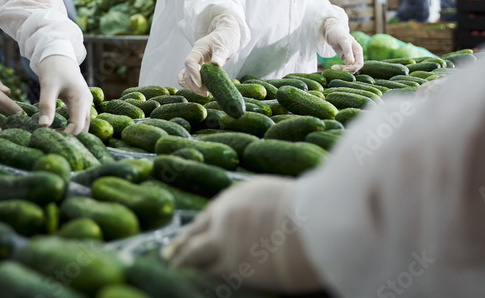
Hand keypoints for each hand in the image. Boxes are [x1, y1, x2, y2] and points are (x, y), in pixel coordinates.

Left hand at [36, 55, 90, 134]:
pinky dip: (72, 126)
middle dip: (71, 137)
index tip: (49, 137)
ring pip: (83, 124)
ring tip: (54, 135)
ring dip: (72, 132)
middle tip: (52, 140)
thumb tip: (43, 127)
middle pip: (84, 128)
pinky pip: (80, 118)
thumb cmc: (53, 68)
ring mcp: (86, 102)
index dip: (65, 135)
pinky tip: (59, 128)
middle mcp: (87, 102)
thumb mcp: (47, 86)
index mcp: (80, 99)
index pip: (77, 126)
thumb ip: (47, 106)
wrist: (59, 53)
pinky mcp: (82, 101)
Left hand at [166, 177, 321, 292]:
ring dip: (185, 268)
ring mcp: (225, 245)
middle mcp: (222, 220)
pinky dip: (201, 282)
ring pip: (195, 260)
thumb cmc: (309, 209)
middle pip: (192, 239)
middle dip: (179, 251)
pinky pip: (210, 277)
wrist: (315, 221)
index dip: (191, 233)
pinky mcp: (234, 269)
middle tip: (169, 259)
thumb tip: (262, 223)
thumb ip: (258, 212)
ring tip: (175, 274)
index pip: (203, 220)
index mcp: (233, 200)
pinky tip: (191, 286)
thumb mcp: (276, 198)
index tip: (180, 242)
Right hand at [179, 14, 241, 94]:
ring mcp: (196, 64)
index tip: (201, 84)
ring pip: (187, 78)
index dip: (193, 74)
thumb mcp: (224, 45)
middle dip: (194, 85)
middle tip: (206, 93)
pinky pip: (191, 78)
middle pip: (186, 73)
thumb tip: (216, 64)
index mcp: (198, 49)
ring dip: (193, 87)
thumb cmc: (226, 38)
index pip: (189, 62)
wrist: (227, 36)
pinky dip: (194, 86)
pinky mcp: (200, 69)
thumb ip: (219, 54)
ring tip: (206, 93)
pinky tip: (204, 91)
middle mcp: (195, 57)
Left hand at [323, 17, 363, 72]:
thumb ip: (347, 51)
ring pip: (349, 68)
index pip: (359, 63)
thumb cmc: (338, 33)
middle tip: (335, 69)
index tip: (344, 69)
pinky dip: (340, 69)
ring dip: (342, 70)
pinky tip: (333, 67)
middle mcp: (355, 55)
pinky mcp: (344, 58)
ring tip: (333, 68)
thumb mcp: (343, 41)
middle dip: (347, 70)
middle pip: (355, 67)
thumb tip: (351, 63)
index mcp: (358, 50)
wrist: (332, 31)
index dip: (353, 68)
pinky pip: (345, 67)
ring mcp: (350, 57)